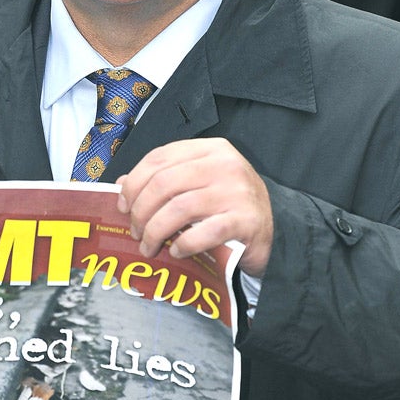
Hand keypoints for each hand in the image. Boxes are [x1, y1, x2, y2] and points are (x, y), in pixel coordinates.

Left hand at [116, 137, 273, 276]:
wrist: (276, 230)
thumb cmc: (230, 207)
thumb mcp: (199, 184)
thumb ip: (165, 179)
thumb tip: (122, 186)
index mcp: (210, 149)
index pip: (159, 157)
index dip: (134, 182)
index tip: (122, 205)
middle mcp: (224, 165)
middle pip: (164, 183)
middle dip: (140, 211)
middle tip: (135, 232)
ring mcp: (236, 192)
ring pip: (178, 208)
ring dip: (155, 231)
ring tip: (148, 246)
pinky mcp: (245, 221)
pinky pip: (202, 233)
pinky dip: (182, 244)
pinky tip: (176, 251)